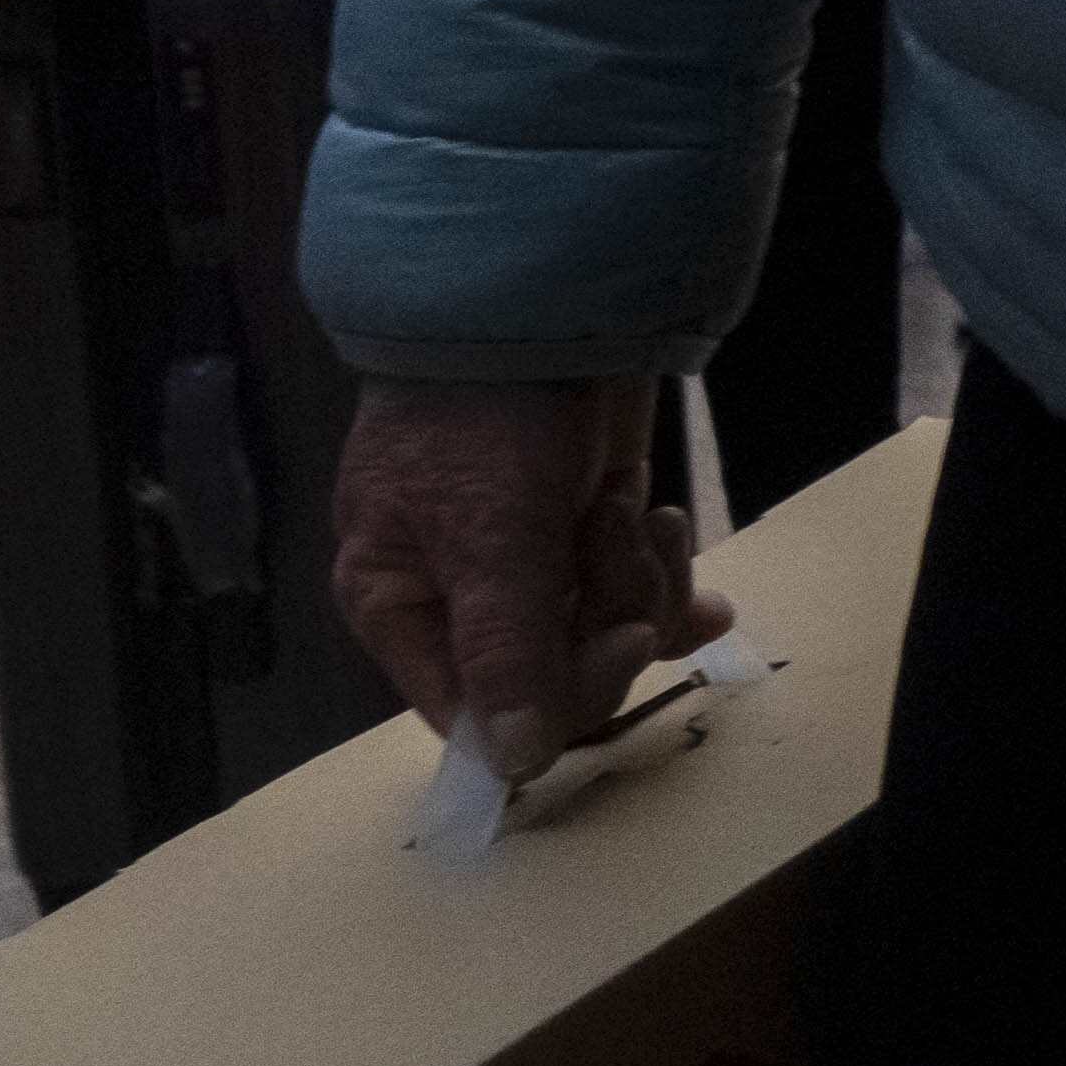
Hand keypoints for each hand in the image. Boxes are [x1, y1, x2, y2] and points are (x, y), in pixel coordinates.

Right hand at [325, 376, 716, 783]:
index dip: (557, 697)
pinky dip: (659, 563)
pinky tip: (664, 521)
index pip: (475, 713)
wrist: (540, 300)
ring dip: (636, 575)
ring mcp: (532, 567)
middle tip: (617, 543)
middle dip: (608, 615)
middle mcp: (460, 600)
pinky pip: (636, 592)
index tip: (619, 642)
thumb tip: (511, 765)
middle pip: (553, 680)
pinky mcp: (587, 534)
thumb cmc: (486, 415)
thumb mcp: (490, 535)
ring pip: (606, 634)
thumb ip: (504, 651)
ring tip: (623, 504)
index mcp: (401, 606)